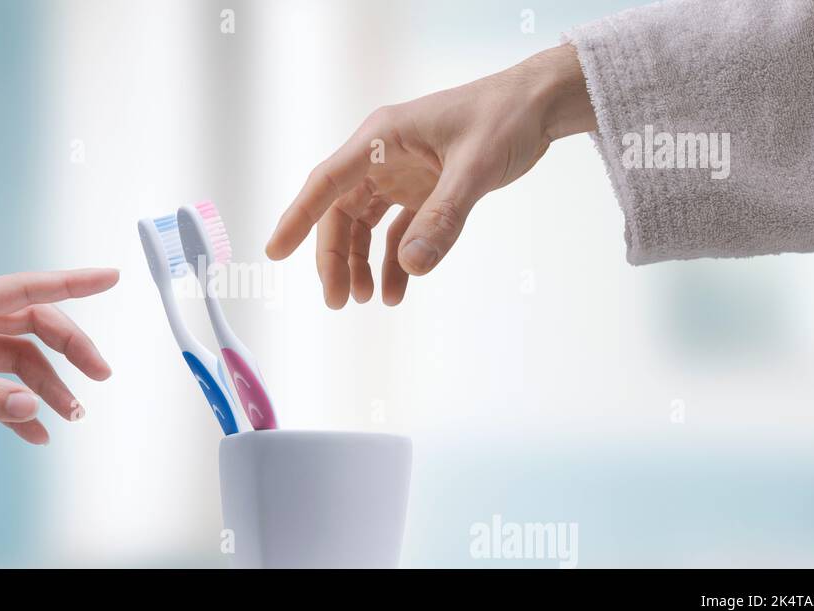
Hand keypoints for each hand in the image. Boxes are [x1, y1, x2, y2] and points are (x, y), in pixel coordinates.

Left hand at [0, 269, 118, 444]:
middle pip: (34, 325)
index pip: (26, 288)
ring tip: (71, 416)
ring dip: (49, 386)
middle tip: (99, 377)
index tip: (110, 277)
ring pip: (22, 361)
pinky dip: (20, 410)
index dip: (72, 282)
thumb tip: (32, 406)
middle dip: (71, 348)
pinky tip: (37, 435)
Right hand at [265, 44, 594, 307]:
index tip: (274, 252)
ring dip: (361, 263)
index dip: (297, 217)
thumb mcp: (475, 168)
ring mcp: (401, 174)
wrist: (539, 105)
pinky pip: (396, 231)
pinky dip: (394, 260)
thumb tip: (412, 267)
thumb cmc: (505, 118)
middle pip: (341, 213)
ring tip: (368, 299)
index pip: (327, 182)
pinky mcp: (422, 188)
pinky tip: (397, 289)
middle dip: (335, 258)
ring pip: (364, 225)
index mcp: (381, 138)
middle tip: (338, 301)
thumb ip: (443, 217)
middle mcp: (383, 156)